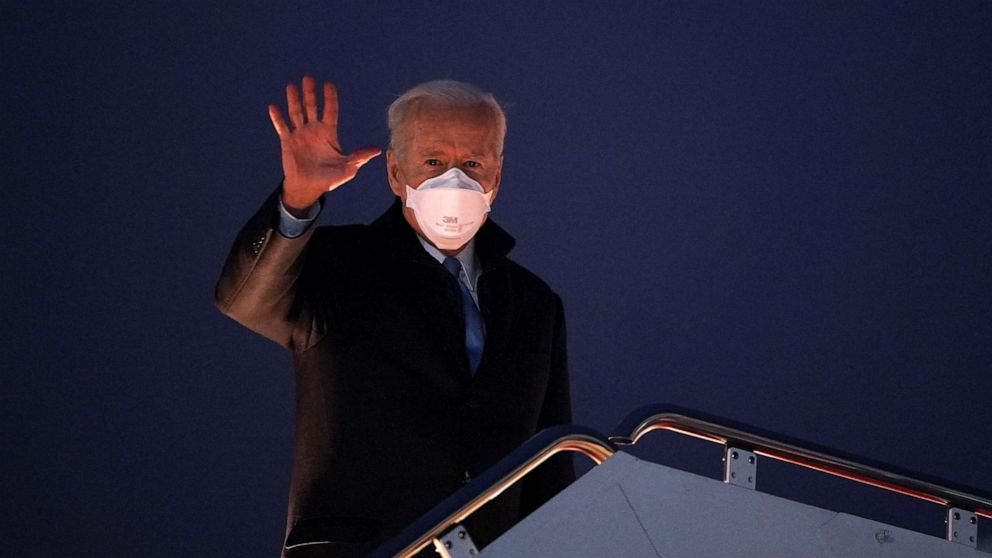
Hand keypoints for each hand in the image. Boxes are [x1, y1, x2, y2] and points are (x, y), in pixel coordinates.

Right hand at [268, 76, 381, 210]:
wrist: (310, 187)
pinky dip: (278, 118)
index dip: (330, 98)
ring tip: (292, 86)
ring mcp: (300, 134)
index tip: (328, 84)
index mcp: (329, 132)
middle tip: (308, 78)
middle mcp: (314, 129)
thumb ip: (360, 156)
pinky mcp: (288, 142)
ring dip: (294, 100)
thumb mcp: (348, 167)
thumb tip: (378, 150)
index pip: (330, 110)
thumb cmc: (330, 178)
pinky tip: (273, 107)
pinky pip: (282, 127)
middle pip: (312, 107)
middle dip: (310, 93)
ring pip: (296, 113)